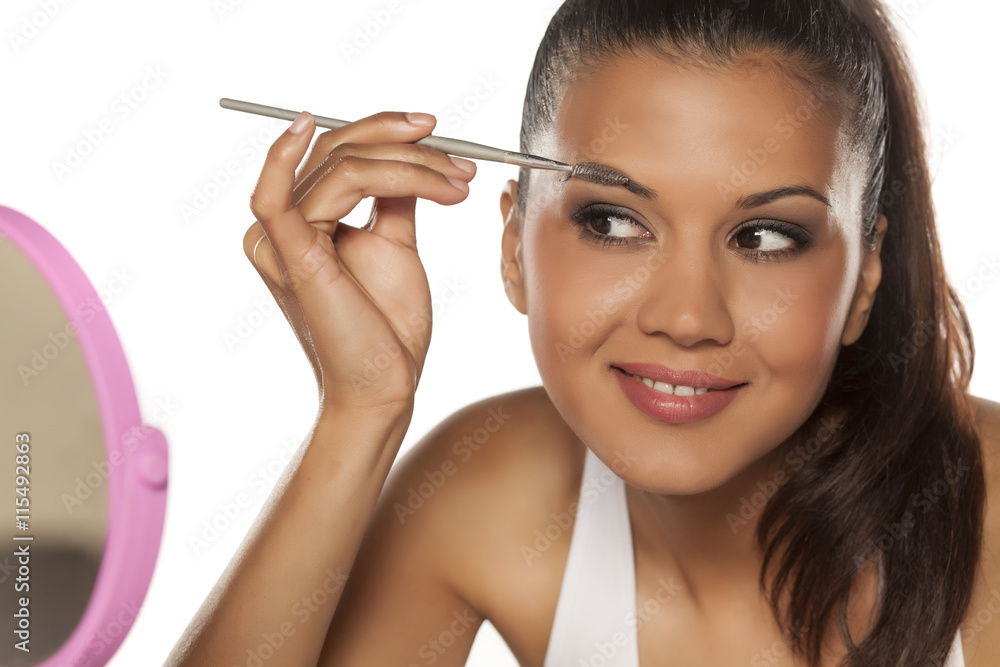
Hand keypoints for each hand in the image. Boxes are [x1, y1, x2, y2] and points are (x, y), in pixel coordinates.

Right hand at [242, 111, 475, 414]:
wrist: (385, 385)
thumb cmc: (386, 327)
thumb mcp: (394, 246)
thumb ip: (393, 199)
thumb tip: (411, 154)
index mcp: (303, 220)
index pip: (340, 153)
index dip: (386, 132)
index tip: (436, 132)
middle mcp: (282, 225)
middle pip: (340, 151)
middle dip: (407, 146)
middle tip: (459, 160)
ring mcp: (280, 240)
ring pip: (343, 168)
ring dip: (410, 167)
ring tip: (457, 185)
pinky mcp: (290, 257)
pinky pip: (274, 196)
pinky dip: (282, 156)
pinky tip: (306, 126)